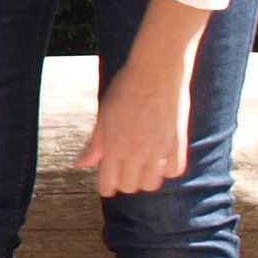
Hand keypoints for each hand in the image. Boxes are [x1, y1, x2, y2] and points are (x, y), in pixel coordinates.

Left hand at [80, 0, 210, 197]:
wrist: (157, 70)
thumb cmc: (125, 89)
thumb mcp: (104, 115)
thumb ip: (94, 144)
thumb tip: (79, 165)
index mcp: (114, 146)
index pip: (108, 184)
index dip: (106, 187)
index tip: (107, 183)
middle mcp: (137, 152)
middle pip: (130, 187)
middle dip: (124, 182)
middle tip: (123, 169)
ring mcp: (159, 149)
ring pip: (152, 184)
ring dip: (146, 179)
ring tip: (142, 165)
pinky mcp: (178, 143)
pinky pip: (174, 171)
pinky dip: (167, 170)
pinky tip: (161, 159)